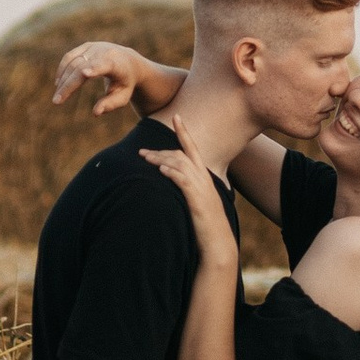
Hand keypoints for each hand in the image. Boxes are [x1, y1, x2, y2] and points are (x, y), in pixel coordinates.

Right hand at [54, 40, 158, 115]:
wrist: (129, 61)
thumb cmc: (125, 83)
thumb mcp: (123, 97)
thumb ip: (110, 104)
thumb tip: (95, 113)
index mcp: (117, 64)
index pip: (105, 65)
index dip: (95, 69)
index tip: (84, 73)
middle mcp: (105, 52)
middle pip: (82, 67)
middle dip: (68, 84)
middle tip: (57, 101)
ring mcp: (94, 47)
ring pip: (73, 62)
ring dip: (62, 79)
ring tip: (57, 97)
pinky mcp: (86, 46)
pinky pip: (69, 57)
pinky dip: (62, 70)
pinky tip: (58, 83)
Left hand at [145, 119, 237, 257]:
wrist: (217, 242)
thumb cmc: (206, 224)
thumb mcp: (197, 202)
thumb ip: (188, 189)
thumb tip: (174, 183)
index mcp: (203, 177)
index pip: (193, 148)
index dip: (184, 131)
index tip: (177, 116)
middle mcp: (203, 178)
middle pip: (180, 155)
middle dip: (160, 151)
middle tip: (141, 152)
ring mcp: (200, 188)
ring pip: (179, 164)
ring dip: (160, 159)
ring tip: (145, 158)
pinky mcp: (196, 200)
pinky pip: (183, 181)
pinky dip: (172, 173)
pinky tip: (161, 170)